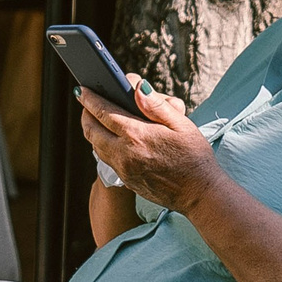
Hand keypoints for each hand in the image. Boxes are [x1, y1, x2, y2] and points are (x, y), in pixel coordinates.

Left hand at [78, 81, 221, 213]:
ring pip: (96, 146)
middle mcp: (124, 153)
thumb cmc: (195, 157)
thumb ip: (156, 105)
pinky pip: (105, 159)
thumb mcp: (182, 125)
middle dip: (86, 113)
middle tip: (87, 102)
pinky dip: (101, 144)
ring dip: (92, 130)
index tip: (82, 89)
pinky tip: (110, 138)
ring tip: (96, 117)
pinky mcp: (126, 180)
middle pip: (92, 130)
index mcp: (137, 136)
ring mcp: (123, 169)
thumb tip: (137, 87)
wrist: (200, 194)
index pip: (104, 112)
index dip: (90, 99)